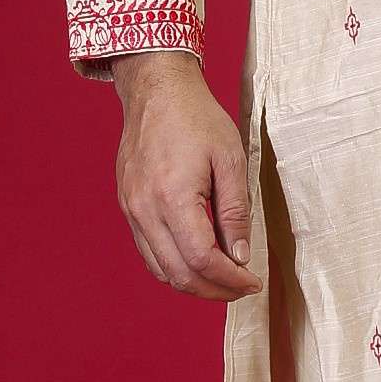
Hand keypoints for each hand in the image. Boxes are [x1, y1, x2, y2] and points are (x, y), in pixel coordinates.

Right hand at [111, 52, 263, 298]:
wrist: (157, 91)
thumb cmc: (197, 118)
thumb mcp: (230, 160)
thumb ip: (235, 212)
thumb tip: (239, 257)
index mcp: (173, 197)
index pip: (202, 259)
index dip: (230, 279)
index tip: (252, 282)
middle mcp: (145, 209)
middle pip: (178, 273)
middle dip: (214, 290)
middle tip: (241, 289)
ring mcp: (132, 209)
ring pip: (160, 269)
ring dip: (193, 284)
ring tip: (223, 281)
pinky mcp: (128, 206)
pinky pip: (148, 251)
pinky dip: (174, 266)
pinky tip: (197, 263)